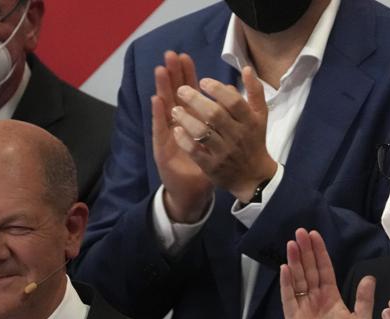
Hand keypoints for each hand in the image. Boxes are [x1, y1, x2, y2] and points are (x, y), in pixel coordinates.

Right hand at [151, 51, 213, 221]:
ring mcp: (168, 136)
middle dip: (173, 75)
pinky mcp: (162, 149)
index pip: (187, 92)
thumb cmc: (206, 167)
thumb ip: (222, 122)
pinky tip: (156, 100)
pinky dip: (158, 114)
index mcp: (191, 121)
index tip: (184, 56)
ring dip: (162, 88)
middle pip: (173, 94)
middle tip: (169, 55)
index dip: (185, 74)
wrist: (192, 193)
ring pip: (164, 107)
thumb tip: (233, 98)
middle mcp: (177, 125)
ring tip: (160, 70)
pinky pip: (160, 129)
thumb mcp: (216, 142)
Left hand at [171, 66, 276, 203]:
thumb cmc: (253, 140)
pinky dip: (185, 140)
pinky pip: (195, 152)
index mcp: (249, 121)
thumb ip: (255, 92)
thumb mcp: (260, 116)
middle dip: (196, 100)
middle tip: (181, 90)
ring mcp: (224, 152)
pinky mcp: (212, 167)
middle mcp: (237, 136)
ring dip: (186, 119)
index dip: (217, 90)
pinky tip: (176, 130)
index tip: (202, 81)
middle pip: (215, 115)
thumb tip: (247, 68)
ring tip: (174, 109)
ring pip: (203, 133)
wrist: (253, 176)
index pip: (234, 102)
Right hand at [279, 228, 373, 318]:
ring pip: (298, 279)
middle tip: (300, 232)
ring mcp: (303, 307)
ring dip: (295, 261)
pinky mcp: (293, 318)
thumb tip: (369, 277)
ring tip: (292, 243)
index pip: (323, 269)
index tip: (315, 235)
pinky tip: (286, 267)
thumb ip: (364, 298)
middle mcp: (315, 299)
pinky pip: (289, 297)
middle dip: (305, 251)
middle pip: (308, 270)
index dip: (319, 253)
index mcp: (331, 297)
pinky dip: (287, 283)